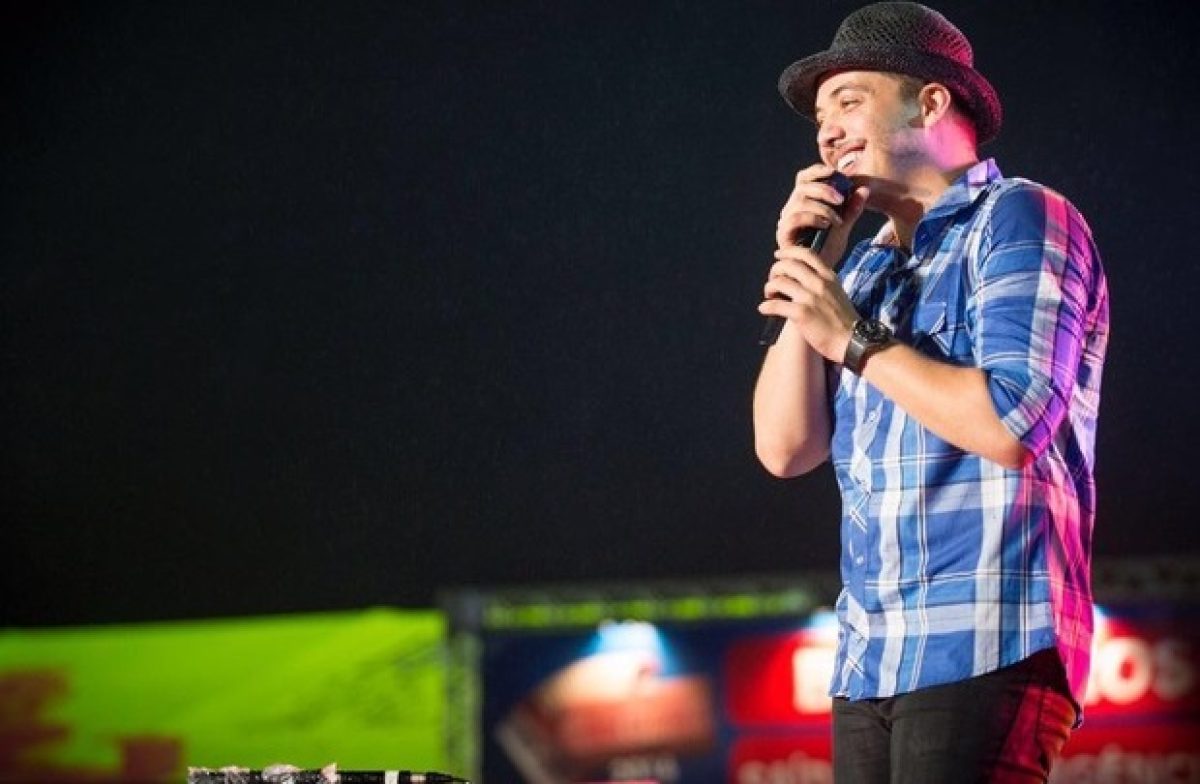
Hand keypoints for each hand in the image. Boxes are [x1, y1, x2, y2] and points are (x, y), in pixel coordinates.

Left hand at [759, 244, 859, 361]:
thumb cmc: (844, 320)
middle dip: (775, 270)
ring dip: (769, 288)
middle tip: (772, 280)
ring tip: (769, 295)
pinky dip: (766, 306)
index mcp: (828, 276)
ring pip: (779, 282)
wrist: (852, 340)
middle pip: (788, 265)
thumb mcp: (837, 292)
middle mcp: (819, 283)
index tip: (779, 254)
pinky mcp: (801, 313)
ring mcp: (810, 297)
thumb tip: (803, 279)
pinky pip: (776, 305)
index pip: (806, 254)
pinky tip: (764, 309)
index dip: (788, 252)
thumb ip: (822, 283)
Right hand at [775, 163, 868, 264]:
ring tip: (836, 219)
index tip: (834, 171)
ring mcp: (786, 221)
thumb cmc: (827, 251)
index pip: (804, 178)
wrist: (817, 274)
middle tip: (841, 199)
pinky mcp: (783, 234)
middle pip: (802, 187)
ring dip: (822, 207)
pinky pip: (795, 218)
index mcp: (804, 203)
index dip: (816, 171)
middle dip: (824, 189)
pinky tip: (826, 224)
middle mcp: (792, 209)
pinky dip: (813, 218)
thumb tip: (864, 189)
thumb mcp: (843, 227)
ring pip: (799, 201)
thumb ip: (851, 210)